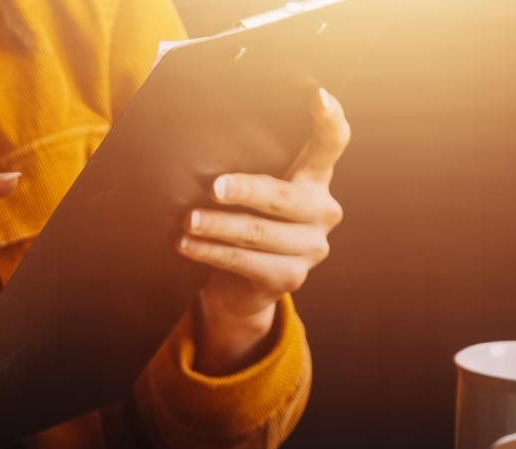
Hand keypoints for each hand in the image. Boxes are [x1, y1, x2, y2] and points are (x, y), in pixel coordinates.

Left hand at [179, 88, 350, 372]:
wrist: (237, 286)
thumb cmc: (236, 221)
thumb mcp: (244, 190)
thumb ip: (239, 162)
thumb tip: (193, 129)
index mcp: (314, 178)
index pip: (331, 144)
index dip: (330, 120)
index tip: (318, 96)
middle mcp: (322, 210)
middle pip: (283, 196)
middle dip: (246, 191)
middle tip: (212, 187)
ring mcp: (311, 247)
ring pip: (259, 232)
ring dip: (218, 226)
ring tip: (187, 220)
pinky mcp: (291, 279)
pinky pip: (245, 262)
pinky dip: (211, 252)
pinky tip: (185, 244)